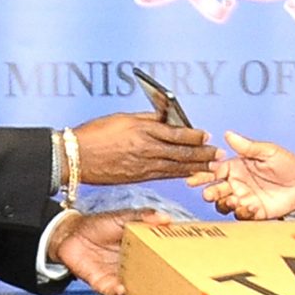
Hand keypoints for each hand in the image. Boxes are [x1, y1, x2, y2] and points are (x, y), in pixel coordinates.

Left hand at [48, 208, 167, 294]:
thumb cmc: (98, 225)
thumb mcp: (123, 217)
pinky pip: (114, 292)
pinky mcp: (103, 284)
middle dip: (161, 289)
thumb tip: (165, 218)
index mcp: (141, 252)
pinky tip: (123, 289)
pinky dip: (119, 292)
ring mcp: (119, 277)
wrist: (70, 233)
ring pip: (136, 292)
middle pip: (151, 282)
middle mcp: (132, 268)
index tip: (184, 267)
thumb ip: (143, 216)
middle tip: (173, 291)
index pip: (160, 261)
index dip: (171, 266)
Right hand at [72, 112, 215, 184]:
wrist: (75, 157)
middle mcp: (145, 149)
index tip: (206, 135)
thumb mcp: (122, 119)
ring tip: (212, 167)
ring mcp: (142, 165)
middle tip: (219, 155)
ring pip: (175, 167)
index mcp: (142, 130)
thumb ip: (146, 119)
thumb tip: (165, 117)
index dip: (194, 136)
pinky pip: (163, 175)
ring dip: (196, 166)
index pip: (176, 133)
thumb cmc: (94, 134)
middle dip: (203, 154)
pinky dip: (179, 174)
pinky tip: (190, 174)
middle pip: (181, 152)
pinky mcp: (137, 177)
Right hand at [185, 131, 294, 219]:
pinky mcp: (253, 212)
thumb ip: (247, 146)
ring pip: (224, 205)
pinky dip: (243, 213)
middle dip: (209, 192)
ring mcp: (244, 199)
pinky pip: (241, 216)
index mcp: (236, 167)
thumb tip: (229, 134)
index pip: (214, 170)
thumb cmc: (287, 164)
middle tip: (209, 193)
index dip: (203, 174)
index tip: (194, 176)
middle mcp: (237, 184)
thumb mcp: (268, 151)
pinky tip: (251, 206)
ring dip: (225, 204)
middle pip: (215, 190)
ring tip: (234, 200)